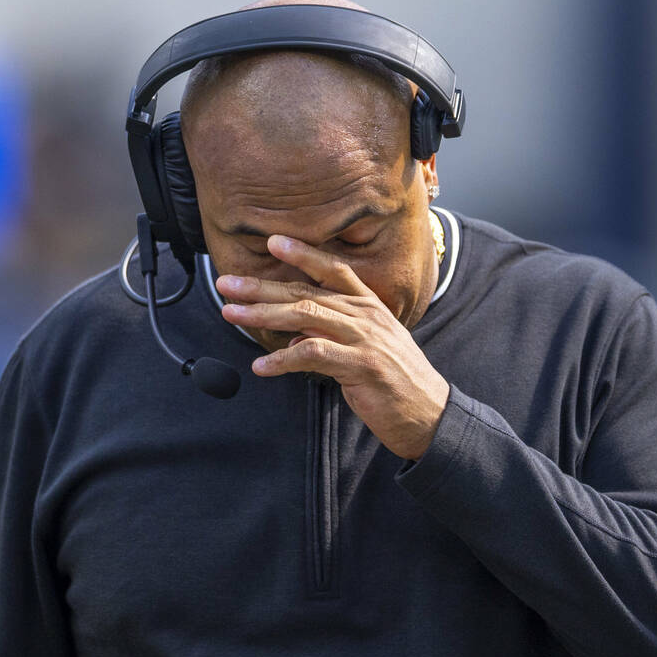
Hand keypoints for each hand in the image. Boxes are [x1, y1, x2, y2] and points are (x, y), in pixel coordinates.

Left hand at [217, 235, 448, 459]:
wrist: (429, 414)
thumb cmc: (395, 383)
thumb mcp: (365, 350)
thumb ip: (332, 337)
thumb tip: (296, 335)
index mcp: (370, 306)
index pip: (333, 270)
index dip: (303, 254)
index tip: (272, 242)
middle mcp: (367, 316)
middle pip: (306, 292)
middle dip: (261, 287)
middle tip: (227, 283)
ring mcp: (365, 338)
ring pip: (305, 316)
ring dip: (263, 315)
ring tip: (232, 314)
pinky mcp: (361, 365)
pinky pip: (312, 355)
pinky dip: (282, 359)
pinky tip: (262, 365)